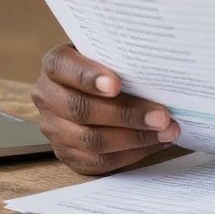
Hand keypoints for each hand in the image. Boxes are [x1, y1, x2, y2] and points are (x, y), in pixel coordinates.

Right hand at [31, 43, 180, 174]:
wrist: (90, 87)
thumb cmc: (107, 64)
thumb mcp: (108, 52)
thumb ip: (121, 57)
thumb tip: (159, 69)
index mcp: (55, 65)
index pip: (63, 67)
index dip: (88, 77)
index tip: (116, 85)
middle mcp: (48, 97)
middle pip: (81, 110)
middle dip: (126, 115)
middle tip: (161, 116)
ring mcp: (54, 129)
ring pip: (91, 141)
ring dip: (135, 138)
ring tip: (167, 132)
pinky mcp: (67, 154)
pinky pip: (98, 161)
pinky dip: (131, 154)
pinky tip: (155, 144)